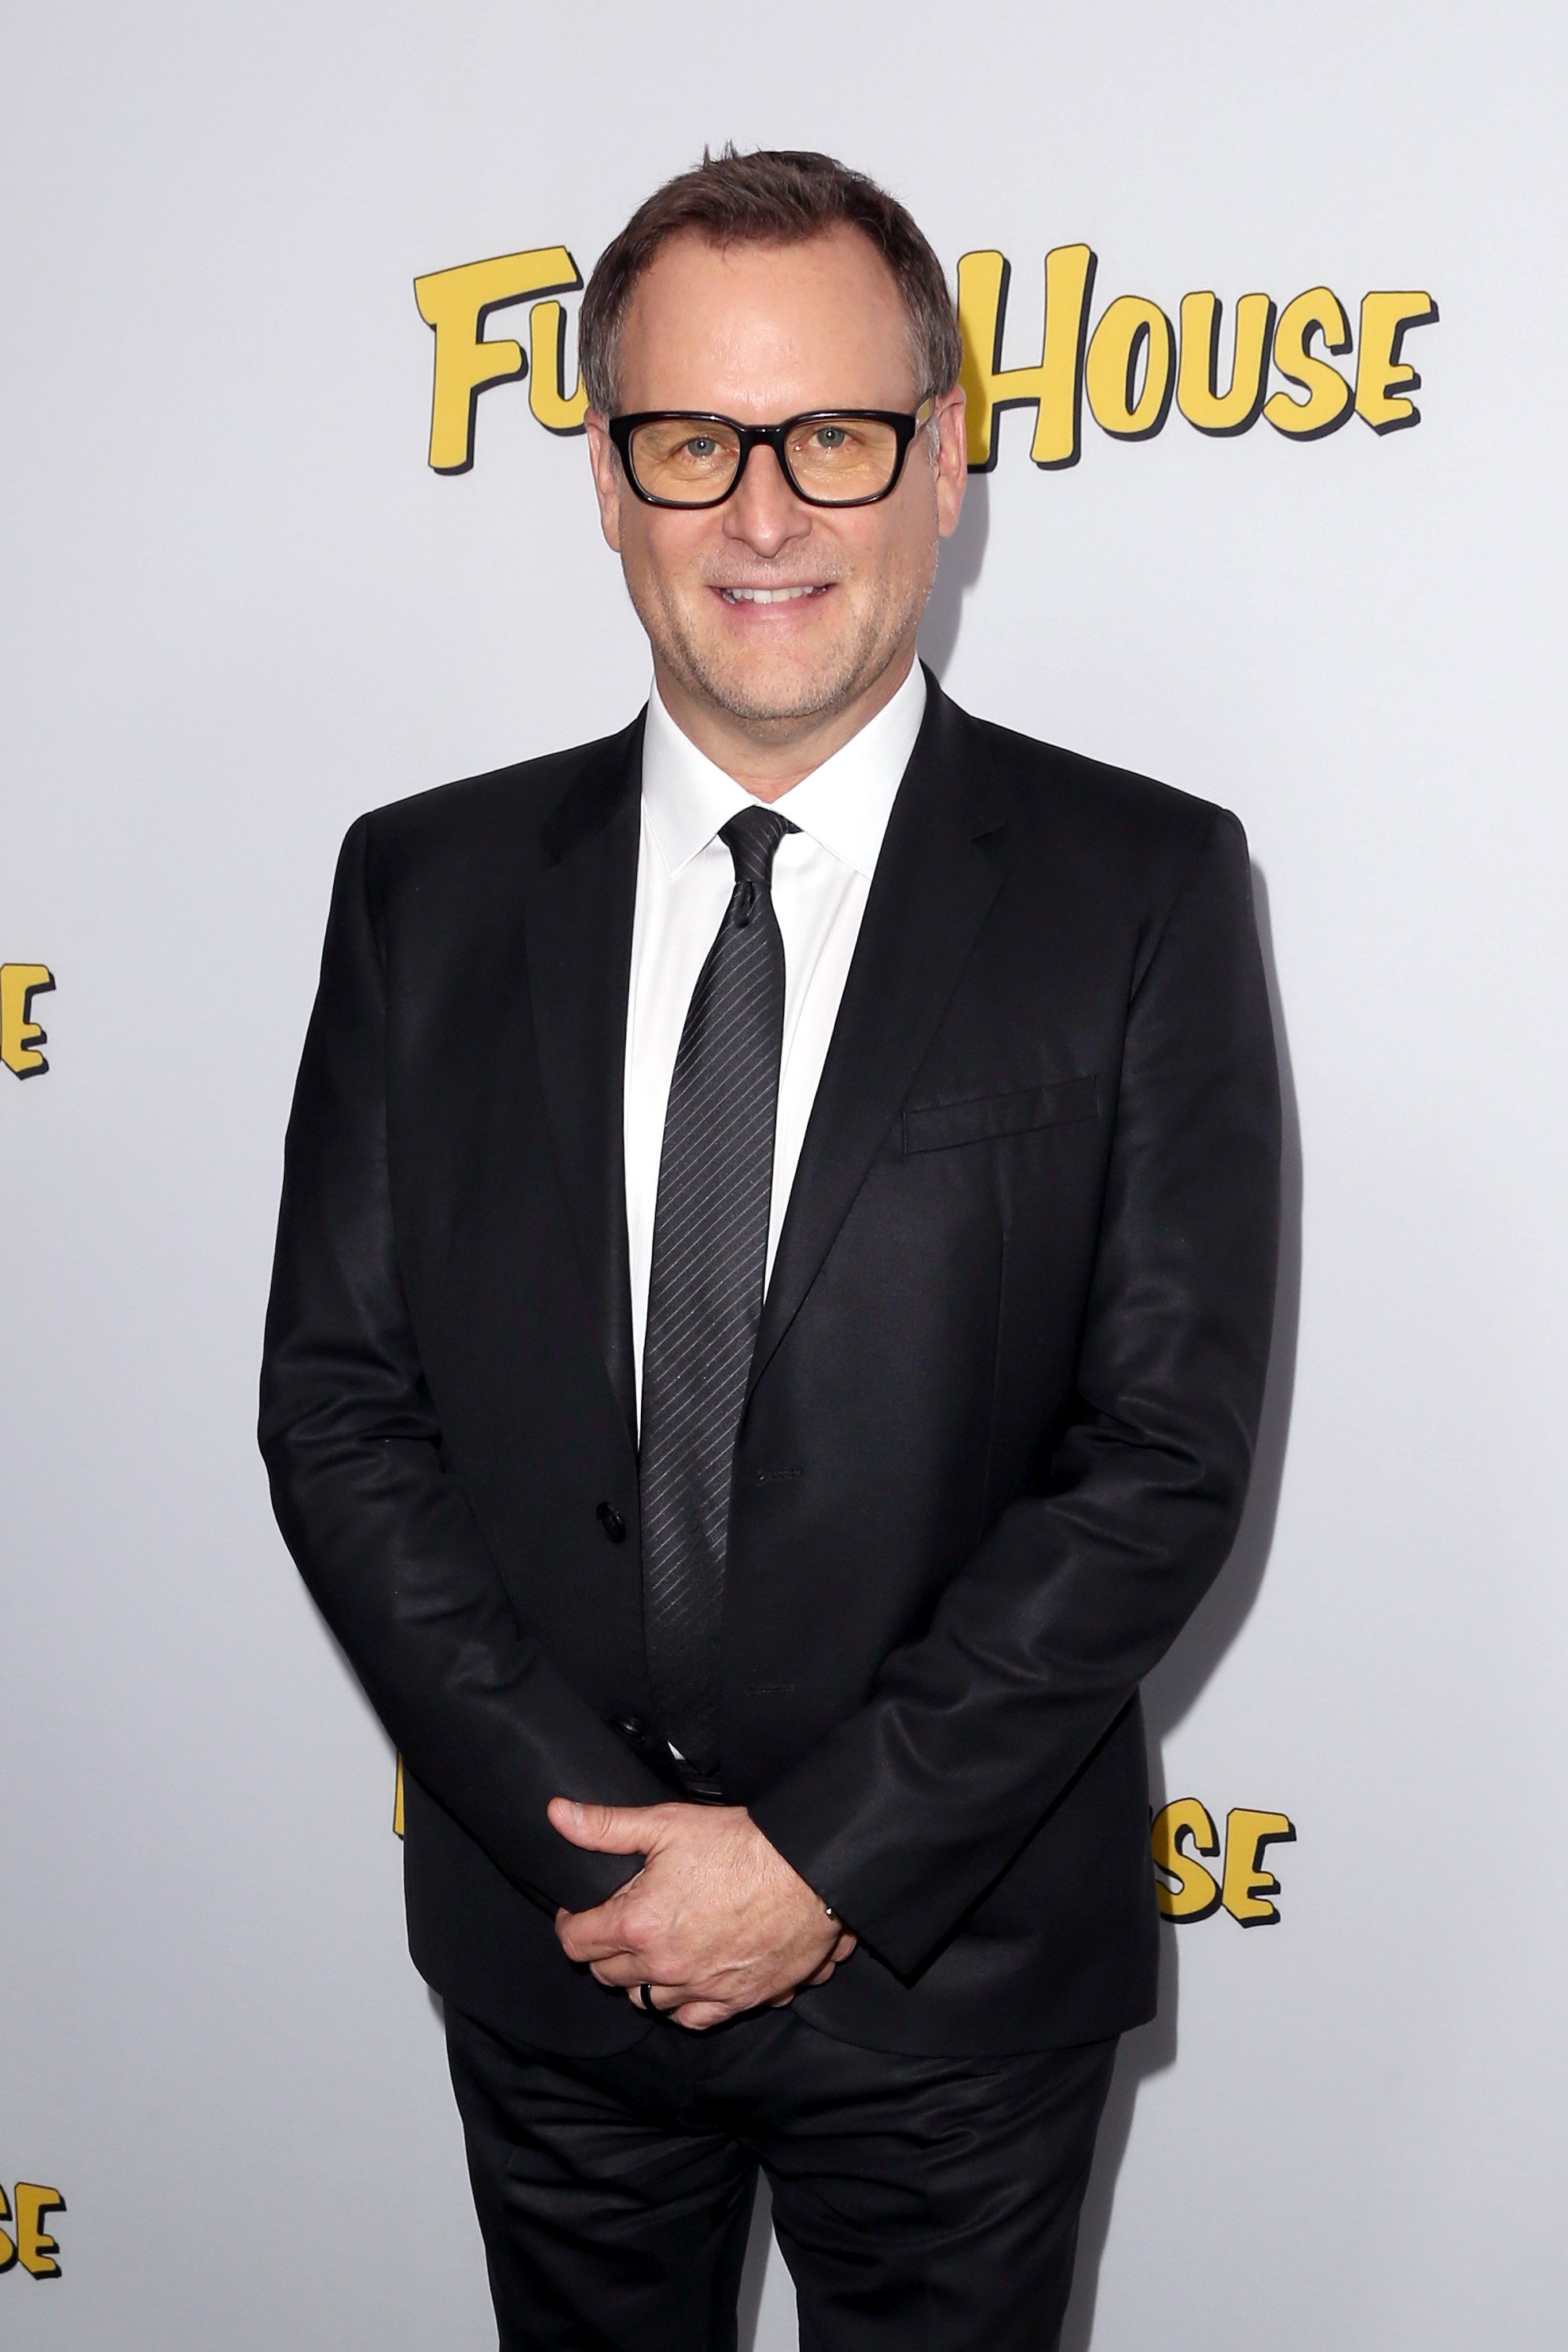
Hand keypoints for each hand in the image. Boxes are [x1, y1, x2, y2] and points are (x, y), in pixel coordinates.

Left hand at [549, 1798, 856, 2029]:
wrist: (811, 1872)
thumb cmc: (741, 1845)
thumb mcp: (667, 1824)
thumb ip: (606, 1826)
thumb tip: (559, 1814)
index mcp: (638, 1925)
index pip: (577, 1942)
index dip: (569, 1925)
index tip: (575, 1914)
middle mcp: (664, 1967)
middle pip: (608, 1975)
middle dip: (603, 1950)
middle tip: (615, 1926)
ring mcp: (701, 1989)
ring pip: (647, 2001)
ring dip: (641, 1979)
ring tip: (651, 1951)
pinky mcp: (737, 2000)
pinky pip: (692, 2019)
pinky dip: (682, 2005)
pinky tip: (686, 1983)